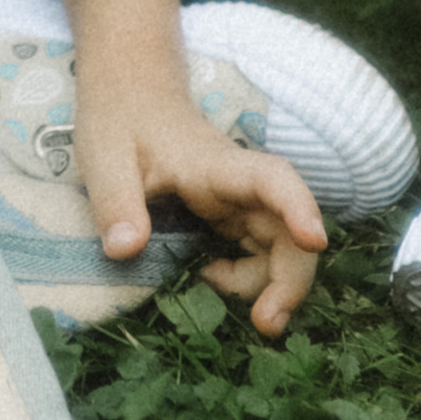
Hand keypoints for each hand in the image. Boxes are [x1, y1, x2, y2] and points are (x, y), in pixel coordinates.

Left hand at [73, 60, 326, 339]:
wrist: (131, 94)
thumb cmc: (120, 118)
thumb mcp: (104, 157)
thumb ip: (115, 202)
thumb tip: (124, 251)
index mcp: (216, 164)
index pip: (272, 179)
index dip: (299, 208)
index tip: (316, 240)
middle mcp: (240, 184)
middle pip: (289, 229)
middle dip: (290, 280)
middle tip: (266, 325)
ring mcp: (241, 201)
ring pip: (282, 247)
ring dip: (273, 286)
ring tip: (242, 315)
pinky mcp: (232, 215)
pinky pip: (260, 252)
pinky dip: (248, 278)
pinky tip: (213, 282)